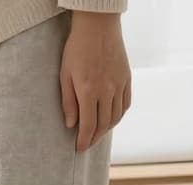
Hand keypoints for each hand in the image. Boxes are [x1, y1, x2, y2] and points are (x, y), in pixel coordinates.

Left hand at [60, 12, 130, 152]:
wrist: (98, 27)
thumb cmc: (76, 50)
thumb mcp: (64, 75)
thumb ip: (68, 102)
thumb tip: (71, 125)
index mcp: (89, 91)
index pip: (89, 125)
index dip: (84, 140)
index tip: (79, 148)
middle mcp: (107, 90)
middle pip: (104, 124)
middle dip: (95, 138)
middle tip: (87, 144)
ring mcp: (120, 84)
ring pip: (116, 116)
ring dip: (107, 129)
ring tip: (97, 134)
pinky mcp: (127, 78)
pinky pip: (126, 104)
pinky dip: (119, 115)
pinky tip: (111, 119)